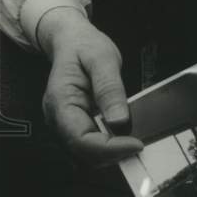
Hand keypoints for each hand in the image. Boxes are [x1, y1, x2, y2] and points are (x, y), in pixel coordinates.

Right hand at [38, 7, 143, 165]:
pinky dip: (106, 148)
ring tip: (132, 141)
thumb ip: (109, 89)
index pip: (80, 140)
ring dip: (109, 154)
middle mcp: (57, 119)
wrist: (72, 40)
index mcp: (60, 101)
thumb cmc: (84, 46)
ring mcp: (63, 125)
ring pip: (84, 156)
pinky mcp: (73, 126)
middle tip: (139, 144)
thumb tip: (119, 121)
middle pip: (82, 154)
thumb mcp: (102, 59)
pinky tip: (122, 138)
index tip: (136, 144)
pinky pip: (88, 147)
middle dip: (112, 154)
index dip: (109, 149)